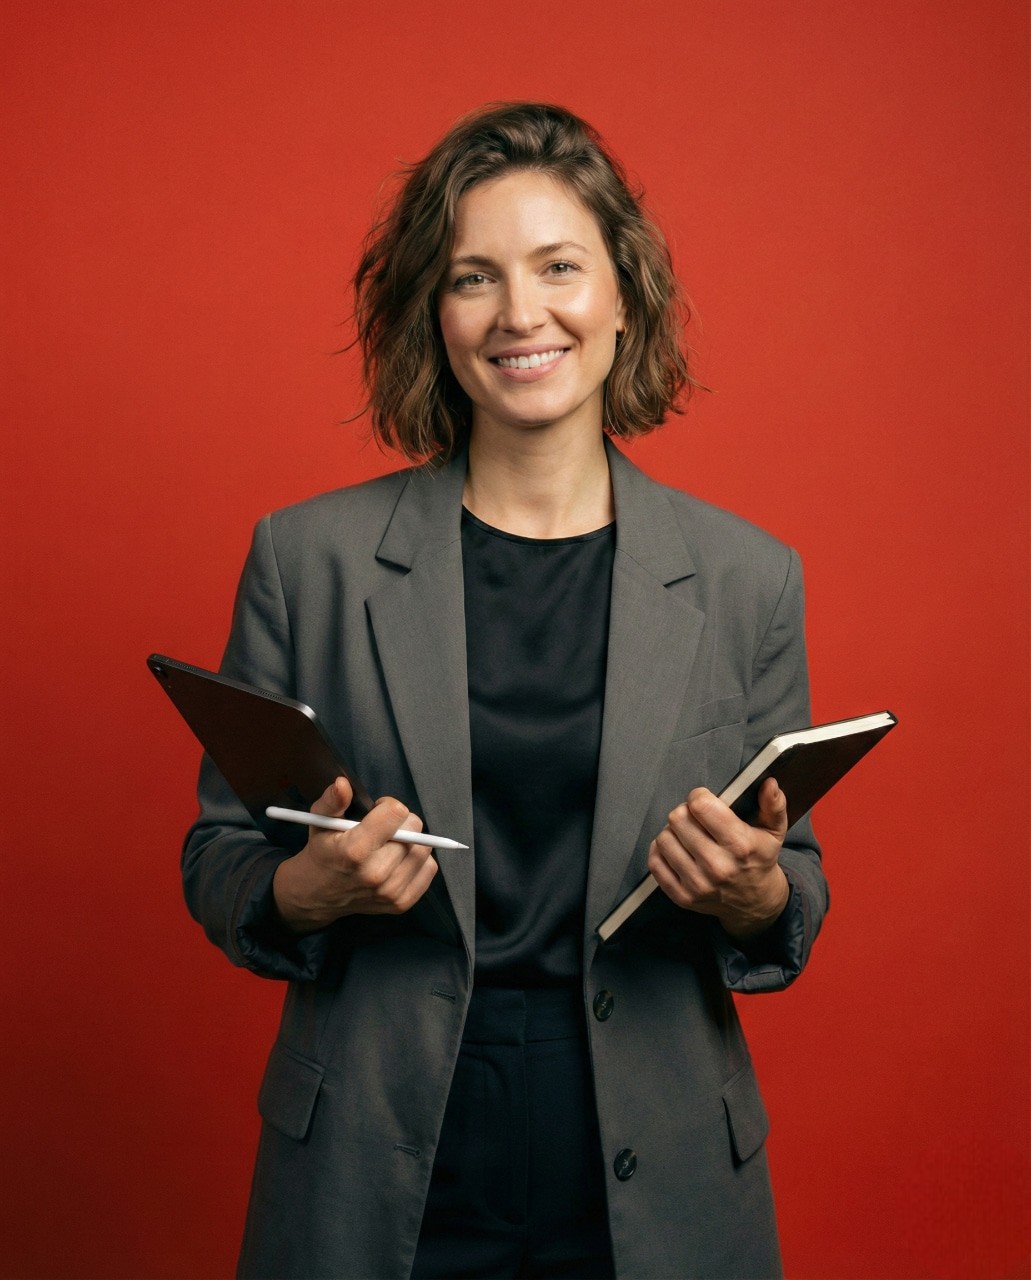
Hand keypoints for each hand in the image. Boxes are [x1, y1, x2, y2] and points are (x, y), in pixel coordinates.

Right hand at [272, 777, 437, 933]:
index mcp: (354, 850)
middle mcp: (375, 874)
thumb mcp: (321, 822)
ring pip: (424, 849)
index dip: (388, 806)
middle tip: (384, 829)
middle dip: (402, 823)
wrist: (317, 894)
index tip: (377, 812)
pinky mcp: (401, 903)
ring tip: (391, 844)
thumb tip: (343, 784)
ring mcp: (389, 892)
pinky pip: (429, 869)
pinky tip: (399, 860)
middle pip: (414, 830)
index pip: (397, 813)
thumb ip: (333, 800)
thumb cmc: (323, 852)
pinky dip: (419, 860)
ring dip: (412, 841)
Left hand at [647, 777, 790, 939]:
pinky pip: (655, 863)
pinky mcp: (682, 897)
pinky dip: (661, 851)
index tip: (704, 801)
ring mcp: (698, 884)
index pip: (701, 806)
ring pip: (664, 839)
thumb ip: (774, 805)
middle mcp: (717, 867)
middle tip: (695, 819)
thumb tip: (770, 783)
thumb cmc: (759, 860)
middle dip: (685, 812)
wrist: (755, 903)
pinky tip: (676, 849)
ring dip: (673, 832)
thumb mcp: (774, 831)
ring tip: (687, 835)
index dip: (699, 796)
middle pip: (678, 818)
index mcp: (740, 846)